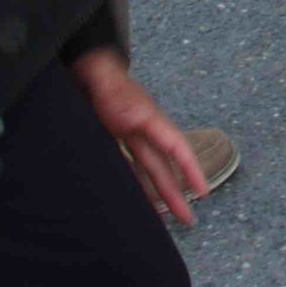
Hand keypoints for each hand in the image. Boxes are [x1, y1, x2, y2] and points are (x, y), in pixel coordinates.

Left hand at [69, 47, 206, 226]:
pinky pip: (127, 167)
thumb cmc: (96, 71)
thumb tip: (133, 113)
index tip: (203, 190)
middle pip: (163, 165)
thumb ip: (118, 94)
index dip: (191, 167)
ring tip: (169, 216)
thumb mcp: (107, 83)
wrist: (82, 67)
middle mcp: (141, 128)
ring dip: (158, 192)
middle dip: (178, 192)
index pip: (175, 144)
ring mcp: (127, 135)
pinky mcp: (111, 140)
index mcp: (146, 116)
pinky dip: (134, 184)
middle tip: (189, 219)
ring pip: (147, 170)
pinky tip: (137, 199)